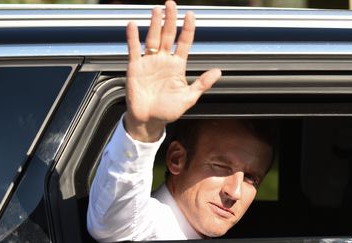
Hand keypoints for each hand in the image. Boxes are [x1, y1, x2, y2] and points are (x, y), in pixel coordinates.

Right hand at [124, 0, 220, 141]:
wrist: (149, 121)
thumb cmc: (168, 111)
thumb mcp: (188, 98)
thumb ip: (202, 84)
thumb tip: (218, 71)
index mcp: (177, 66)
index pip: (184, 43)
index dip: (188, 29)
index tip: (191, 15)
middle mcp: (163, 61)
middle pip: (168, 35)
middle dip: (170, 20)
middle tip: (171, 4)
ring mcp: (149, 62)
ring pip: (152, 38)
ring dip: (154, 24)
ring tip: (156, 10)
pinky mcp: (135, 67)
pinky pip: (134, 49)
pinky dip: (133, 37)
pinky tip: (133, 25)